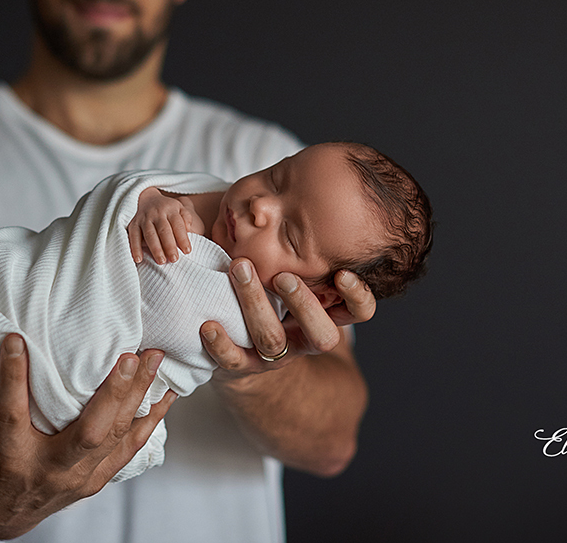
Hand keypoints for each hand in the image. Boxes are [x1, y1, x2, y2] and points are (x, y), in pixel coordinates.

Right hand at [0, 334, 174, 538]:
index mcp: (7, 458)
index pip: (10, 415)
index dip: (12, 378)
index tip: (14, 340)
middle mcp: (47, 470)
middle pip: (86, 433)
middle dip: (111, 394)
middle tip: (128, 354)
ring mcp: (78, 478)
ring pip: (116, 438)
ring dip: (139, 397)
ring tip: (154, 358)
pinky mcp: (97, 478)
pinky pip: (131, 449)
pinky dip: (151, 420)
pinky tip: (167, 392)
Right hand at [127, 187, 199, 263]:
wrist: (148, 199)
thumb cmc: (168, 210)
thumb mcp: (180, 208)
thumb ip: (186, 218)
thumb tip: (189, 228)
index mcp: (171, 210)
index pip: (178, 225)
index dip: (183, 238)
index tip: (187, 251)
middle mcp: (157, 213)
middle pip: (164, 230)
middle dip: (169, 246)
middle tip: (174, 259)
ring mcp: (144, 218)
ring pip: (149, 234)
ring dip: (155, 249)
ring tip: (161, 261)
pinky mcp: (133, 224)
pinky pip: (133, 237)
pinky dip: (135, 248)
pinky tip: (139, 259)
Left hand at [201, 258, 376, 376]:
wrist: (245, 345)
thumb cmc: (272, 292)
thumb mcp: (293, 270)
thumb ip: (299, 245)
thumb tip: (287, 200)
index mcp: (327, 315)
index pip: (358, 311)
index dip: (357, 297)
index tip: (342, 274)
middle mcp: (306, 338)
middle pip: (321, 334)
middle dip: (303, 304)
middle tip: (284, 277)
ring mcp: (276, 356)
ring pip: (272, 340)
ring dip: (255, 304)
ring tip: (239, 270)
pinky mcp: (244, 365)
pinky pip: (234, 360)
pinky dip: (221, 344)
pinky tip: (208, 325)